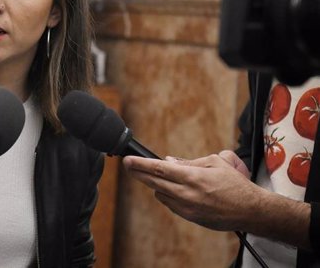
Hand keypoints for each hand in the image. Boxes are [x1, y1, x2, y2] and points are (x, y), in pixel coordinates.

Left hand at [122, 151, 259, 231]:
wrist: (251, 211)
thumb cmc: (236, 184)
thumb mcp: (215, 163)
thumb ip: (189, 162)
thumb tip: (169, 161)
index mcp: (193, 177)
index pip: (159, 169)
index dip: (140, 165)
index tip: (128, 161)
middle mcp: (187, 194)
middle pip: (154, 182)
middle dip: (139, 173)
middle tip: (129, 166)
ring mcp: (188, 208)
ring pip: (161, 194)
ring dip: (157, 184)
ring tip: (159, 176)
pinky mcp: (191, 218)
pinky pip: (171, 205)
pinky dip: (168, 195)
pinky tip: (172, 189)